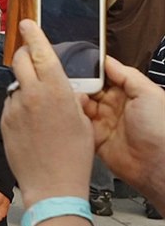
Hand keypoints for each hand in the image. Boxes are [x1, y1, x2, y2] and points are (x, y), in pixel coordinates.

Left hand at [3, 21, 93, 205]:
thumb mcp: (83, 121)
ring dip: (23, 86)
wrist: (53, 185)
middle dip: (23, 54)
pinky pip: (9, 104)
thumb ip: (71, 98)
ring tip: (38, 109)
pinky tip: (30, 124)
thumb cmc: (74, 156)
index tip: (27, 23)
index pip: (40, 51)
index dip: (33, 34)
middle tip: (30, 58)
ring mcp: (14, 108)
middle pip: (19, 60)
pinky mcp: (3, 122)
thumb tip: (66, 89)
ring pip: (14, 84)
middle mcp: (32, 94)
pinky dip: (17, 106)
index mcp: (56, 90)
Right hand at [83, 57, 164, 201]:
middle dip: (79, 83)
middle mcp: (115, 106)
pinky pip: (79, 124)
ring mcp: (104, 121)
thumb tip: (108, 61)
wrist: (156, 165)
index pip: (105, 75)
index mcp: (128, 93)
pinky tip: (70, 112)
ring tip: (70, 96)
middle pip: (90, 88)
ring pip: (81, 105)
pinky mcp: (95, 137)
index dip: (92, 70)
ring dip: (74, 100)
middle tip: (71, 82)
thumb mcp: (149, 93)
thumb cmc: (160, 130)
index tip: (79, 65)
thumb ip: (127, 75)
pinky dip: (72, 118)